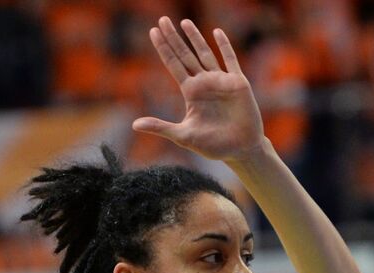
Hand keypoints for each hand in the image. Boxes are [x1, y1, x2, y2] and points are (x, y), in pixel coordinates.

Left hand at [133, 17, 265, 163]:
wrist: (240, 150)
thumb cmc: (213, 145)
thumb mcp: (183, 136)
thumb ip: (160, 127)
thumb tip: (134, 125)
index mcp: (191, 92)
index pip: (173, 65)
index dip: (164, 49)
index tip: (153, 32)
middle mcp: (204, 83)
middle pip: (185, 55)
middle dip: (174, 38)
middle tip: (162, 19)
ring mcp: (221, 80)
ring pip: (205, 53)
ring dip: (195, 38)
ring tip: (184, 22)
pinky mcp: (237, 83)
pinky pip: (230, 59)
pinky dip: (224, 46)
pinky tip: (216, 32)